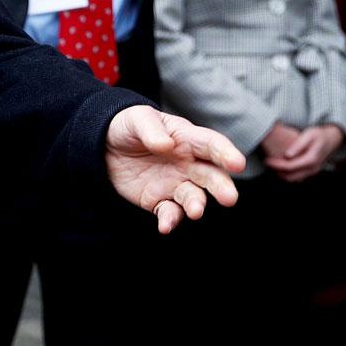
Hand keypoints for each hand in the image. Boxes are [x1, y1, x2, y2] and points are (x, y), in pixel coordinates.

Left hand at [104, 105, 245, 233]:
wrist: (107, 145)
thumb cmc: (130, 126)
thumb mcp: (137, 119)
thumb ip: (151, 130)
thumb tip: (166, 145)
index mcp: (188, 139)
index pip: (211, 145)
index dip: (226, 153)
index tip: (238, 163)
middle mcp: (189, 164)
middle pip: (212, 176)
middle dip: (222, 187)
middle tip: (229, 198)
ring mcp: (176, 183)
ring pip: (194, 197)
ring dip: (197, 205)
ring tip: (195, 211)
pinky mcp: (159, 200)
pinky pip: (169, 213)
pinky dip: (170, 220)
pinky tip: (165, 226)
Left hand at [264, 124, 344, 182]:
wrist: (331, 139)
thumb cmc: (318, 135)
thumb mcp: (309, 135)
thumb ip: (298, 145)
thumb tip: (287, 155)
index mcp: (311, 159)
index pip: (290, 167)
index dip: (276, 165)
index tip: (266, 160)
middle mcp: (313, 168)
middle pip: (290, 177)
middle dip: (276, 171)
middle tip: (266, 162)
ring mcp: (312, 172)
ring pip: (293, 179)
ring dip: (281, 174)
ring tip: (271, 164)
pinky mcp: (310, 172)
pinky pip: (297, 177)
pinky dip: (287, 174)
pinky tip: (280, 165)